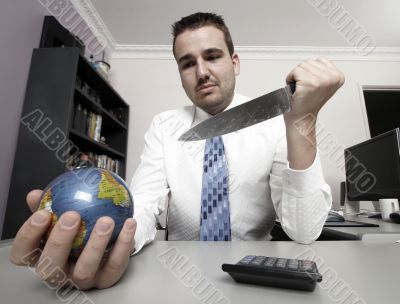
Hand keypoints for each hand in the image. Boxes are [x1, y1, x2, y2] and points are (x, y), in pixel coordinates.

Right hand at [10, 189, 136, 289]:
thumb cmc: (79, 226)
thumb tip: (35, 194)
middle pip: (50, 267)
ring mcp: (83, 279)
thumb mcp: (61, 214)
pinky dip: (124, 243)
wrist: (108, 237)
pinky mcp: (106, 279)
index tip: (43, 213)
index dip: (29, 236)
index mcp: (42, 257)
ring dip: (96, 244)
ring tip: (105, 220)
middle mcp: (59, 273)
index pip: (24, 253)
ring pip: (85, 270)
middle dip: (60, 241)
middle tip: (72, 216)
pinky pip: (116, 264)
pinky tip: (129, 223)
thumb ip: (48, 204)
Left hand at [284, 57, 344, 122]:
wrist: (302, 117)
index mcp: (338, 76)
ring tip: (301, 89)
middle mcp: (332, 77)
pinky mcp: (309, 82)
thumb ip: (324, 72)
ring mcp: (321, 79)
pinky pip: (295, 71)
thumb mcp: (324, 85)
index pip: (320, 60)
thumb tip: (316, 62)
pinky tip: (295, 89)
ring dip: (296, 77)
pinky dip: (290, 79)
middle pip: (310, 62)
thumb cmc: (308, 103)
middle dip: (302, 74)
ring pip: (302, 66)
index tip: (312, 85)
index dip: (311, 72)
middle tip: (304, 88)